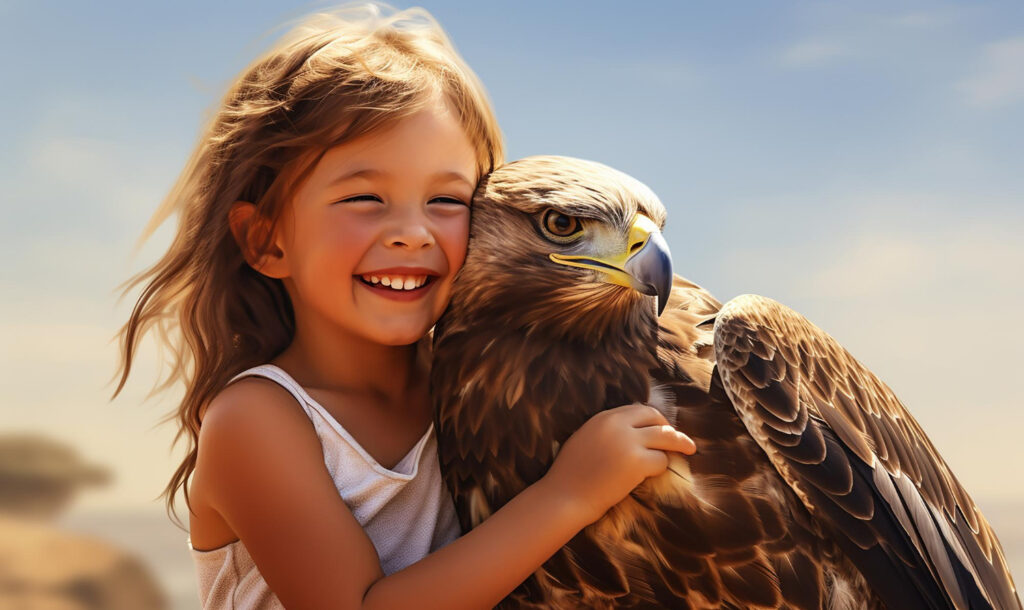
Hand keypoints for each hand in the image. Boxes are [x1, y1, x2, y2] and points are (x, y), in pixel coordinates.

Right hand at [541, 403, 696, 524]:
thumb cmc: (570, 474)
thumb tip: (632, 431)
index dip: (653, 418)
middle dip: (670, 427)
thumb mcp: (585, 439)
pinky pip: (661, 460)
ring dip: (678, 444)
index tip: (660, 427)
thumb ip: (607, 430)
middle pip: (655, 417)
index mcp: (603, 417)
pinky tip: (653, 475)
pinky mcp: (637, 463)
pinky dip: (661, 468)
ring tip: (689, 449)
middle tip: (679, 439)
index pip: (638, 409)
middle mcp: (617, 424)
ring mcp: (629, 442)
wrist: (565, 496)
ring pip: (666, 436)